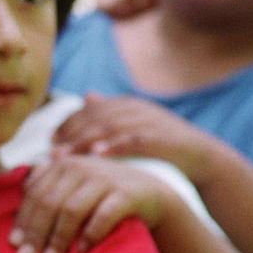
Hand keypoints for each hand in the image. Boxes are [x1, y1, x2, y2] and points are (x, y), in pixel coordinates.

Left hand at [12, 155, 175, 252]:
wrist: (149, 192)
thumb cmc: (101, 197)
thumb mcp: (74, 189)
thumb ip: (47, 197)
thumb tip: (14, 232)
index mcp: (63, 165)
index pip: (35, 194)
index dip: (23, 220)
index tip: (13, 245)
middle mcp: (81, 167)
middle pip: (50, 203)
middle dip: (36, 234)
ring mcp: (104, 179)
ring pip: (72, 210)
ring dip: (58, 238)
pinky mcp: (126, 194)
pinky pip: (103, 215)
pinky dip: (90, 234)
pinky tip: (82, 251)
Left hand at [52, 94, 212, 181]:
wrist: (202, 156)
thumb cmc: (163, 145)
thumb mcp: (134, 126)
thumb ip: (111, 113)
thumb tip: (86, 96)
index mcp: (125, 104)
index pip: (88, 110)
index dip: (67, 125)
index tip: (49, 143)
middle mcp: (134, 108)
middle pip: (94, 117)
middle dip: (70, 134)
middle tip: (50, 152)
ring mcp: (148, 120)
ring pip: (109, 127)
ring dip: (84, 141)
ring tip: (66, 156)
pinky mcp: (160, 135)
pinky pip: (133, 138)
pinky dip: (114, 145)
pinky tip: (98, 154)